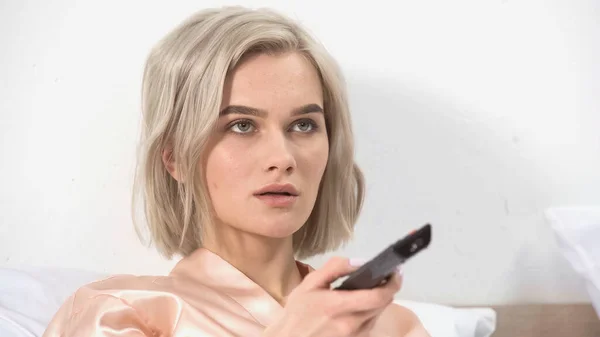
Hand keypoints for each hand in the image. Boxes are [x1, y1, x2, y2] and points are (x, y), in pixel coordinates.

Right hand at [263, 257, 402, 336]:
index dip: (392, 282)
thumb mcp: (310, 284)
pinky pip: (370, 326)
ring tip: (366, 292)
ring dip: (377, 302)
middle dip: (387, 289)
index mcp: (339, 306)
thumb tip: (360, 261)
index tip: (395, 271)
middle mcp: (351, 325)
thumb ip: (335, 268)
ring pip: (378, 315)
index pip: (379, 296)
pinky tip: (356, 309)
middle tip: (384, 277)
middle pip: (383, 305)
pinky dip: (368, 314)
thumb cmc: (298, 313)